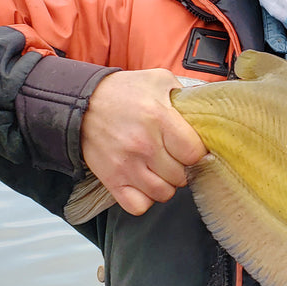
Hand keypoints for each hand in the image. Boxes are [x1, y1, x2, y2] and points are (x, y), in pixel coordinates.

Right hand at [81, 69, 205, 215]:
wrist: (81, 103)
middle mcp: (144, 145)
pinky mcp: (112, 180)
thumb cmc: (123, 92)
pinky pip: (138, 206)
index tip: (190, 148)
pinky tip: (145, 183)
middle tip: (173, 157)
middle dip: (181, 167)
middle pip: (181, 176)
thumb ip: (184, 93)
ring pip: (163, 193)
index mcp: (159, 118)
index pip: (194, 153)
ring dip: (166, 184)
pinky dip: (145, 199)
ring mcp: (127, 165)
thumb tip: (205, 107)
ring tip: (160, 170)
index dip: (197, 152)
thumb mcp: (158, 79)